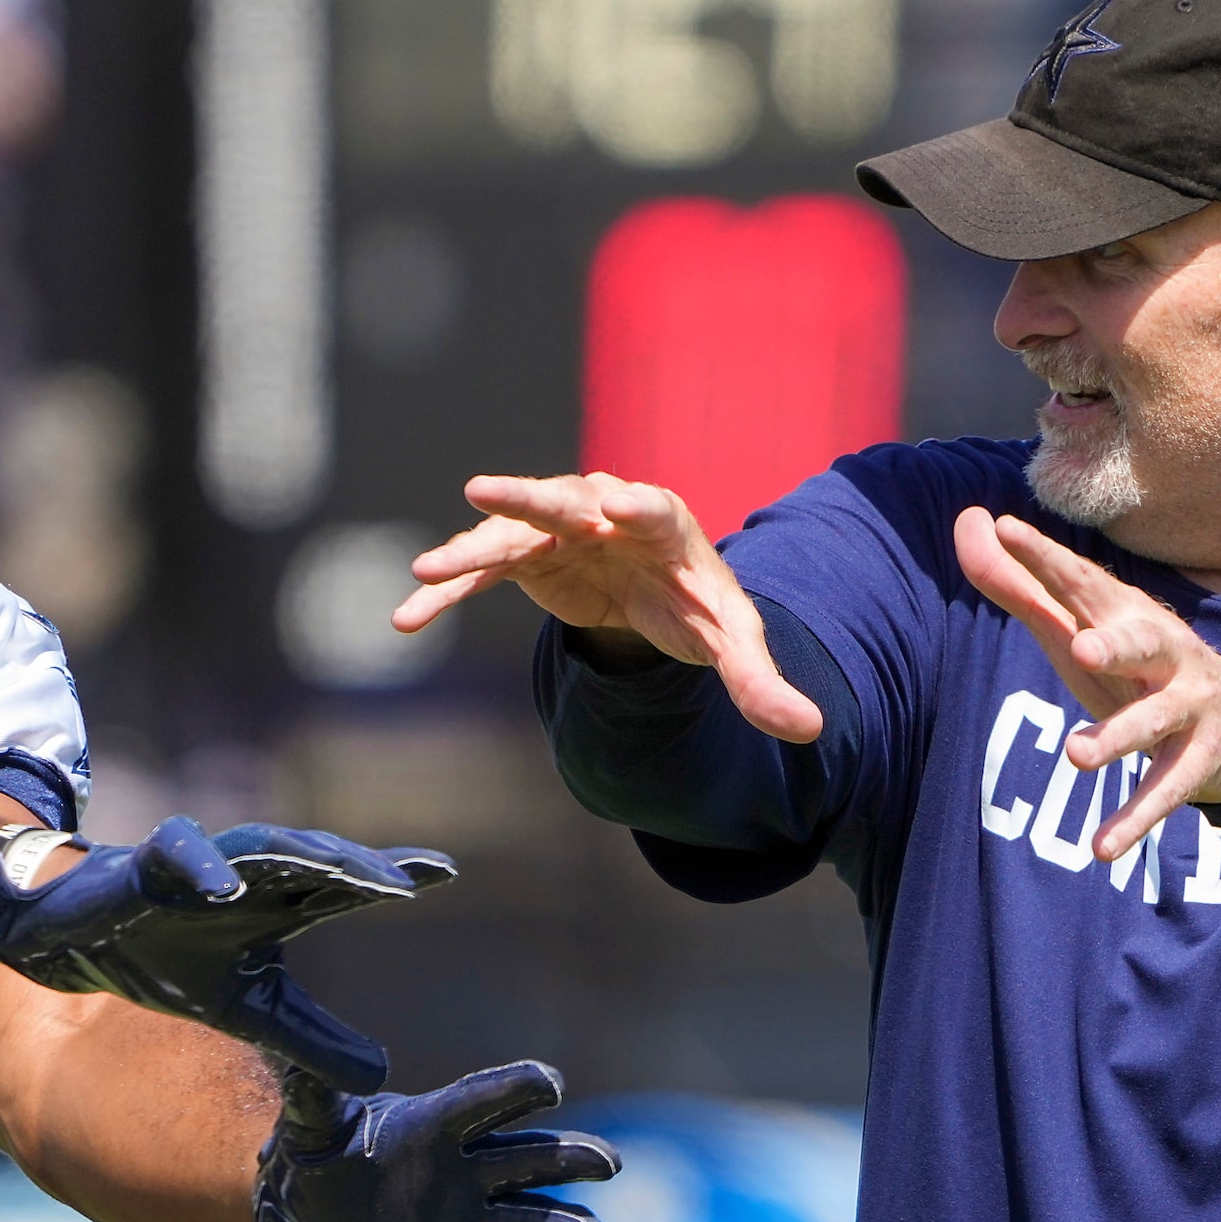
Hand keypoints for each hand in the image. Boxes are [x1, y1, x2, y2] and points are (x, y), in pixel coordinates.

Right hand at [0, 802, 452, 1092]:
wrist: (74, 944)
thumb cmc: (169, 963)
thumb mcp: (250, 1014)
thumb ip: (313, 1041)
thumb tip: (381, 1080)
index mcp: (277, 905)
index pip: (343, 884)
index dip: (390, 875)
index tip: (444, 873)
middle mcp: (249, 876)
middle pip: (315, 861)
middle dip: (359, 866)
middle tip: (407, 879)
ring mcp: (201, 864)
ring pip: (260, 846)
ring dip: (301, 856)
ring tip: (345, 874)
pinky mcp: (148, 863)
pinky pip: (179, 854)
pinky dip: (202, 868)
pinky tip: (226, 890)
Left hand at [254, 1061, 618, 1221]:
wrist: (313, 1216)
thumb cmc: (315, 1157)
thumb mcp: (309, 1125)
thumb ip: (311, 1093)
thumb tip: (299, 1063)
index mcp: (434, 1124)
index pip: (482, 1100)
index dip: (514, 1089)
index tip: (551, 1084)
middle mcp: (466, 1168)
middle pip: (531, 1157)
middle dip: (570, 1158)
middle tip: (608, 1165)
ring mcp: (473, 1218)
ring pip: (537, 1220)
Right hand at [394, 472, 820, 743]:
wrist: (658, 596)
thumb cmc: (698, 610)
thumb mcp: (733, 646)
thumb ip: (762, 685)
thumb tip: (812, 730)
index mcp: (665, 524)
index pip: (652, 510)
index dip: (636, 506)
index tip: (616, 505)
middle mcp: (605, 512)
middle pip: (566, 500)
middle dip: (527, 498)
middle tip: (483, 490)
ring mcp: (560, 530)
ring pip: (510, 535)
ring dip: (467, 550)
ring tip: (425, 569)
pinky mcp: (527, 558)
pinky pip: (482, 571)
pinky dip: (448, 590)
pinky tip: (408, 617)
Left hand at [954, 507, 1220, 860]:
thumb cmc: (1132, 667)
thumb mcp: (1077, 629)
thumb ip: (1021, 585)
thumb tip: (970, 524)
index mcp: (1123, 614)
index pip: (1080, 581)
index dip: (1045, 558)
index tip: (1007, 530)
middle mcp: (1162, 652)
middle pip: (1139, 641)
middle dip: (1114, 644)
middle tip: (1082, 649)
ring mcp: (1186, 705)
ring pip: (1153, 720)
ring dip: (1118, 737)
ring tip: (1077, 756)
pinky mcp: (1199, 759)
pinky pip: (1166, 790)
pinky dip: (1135, 820)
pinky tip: (1103, 849)